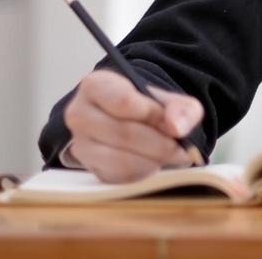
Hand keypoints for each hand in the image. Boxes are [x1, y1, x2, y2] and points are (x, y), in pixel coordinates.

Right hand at [62, 69, 203, 182]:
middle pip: (122, 133)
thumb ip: (182, 108)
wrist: (134, 123)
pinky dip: (142, 172)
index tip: (171, 122)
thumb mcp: (172, 100)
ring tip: (170, 155)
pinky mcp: (89, 167)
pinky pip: (118, 176)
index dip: (153, 114)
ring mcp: (81, 143)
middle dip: (159, 143)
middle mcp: (80, 113)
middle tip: (181, 148)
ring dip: (152, 160)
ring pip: (119, 159)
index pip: (124, 102)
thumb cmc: (149, 107)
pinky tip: (154, 162)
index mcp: (96, 85)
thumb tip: (176, 128)